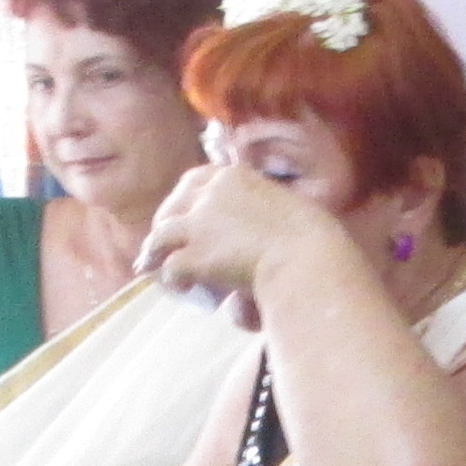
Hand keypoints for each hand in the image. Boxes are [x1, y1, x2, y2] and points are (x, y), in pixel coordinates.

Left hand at [136, 158, 336, 306]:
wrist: (306, 261)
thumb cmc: (313, 237)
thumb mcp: (288, 205)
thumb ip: (269, 207)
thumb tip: (275, 218)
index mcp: (234, 177)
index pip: (195, 179)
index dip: (184, 198)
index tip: (182, 212)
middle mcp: (210, 195)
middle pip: (172, 206)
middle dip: (164, 223)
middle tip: (162, 243)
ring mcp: (199, 225)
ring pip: (161, 236)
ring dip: (155, 252)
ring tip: (152, 267)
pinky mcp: (194, 256)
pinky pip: (170, 268)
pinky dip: (171, 279)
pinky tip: (179, 288)